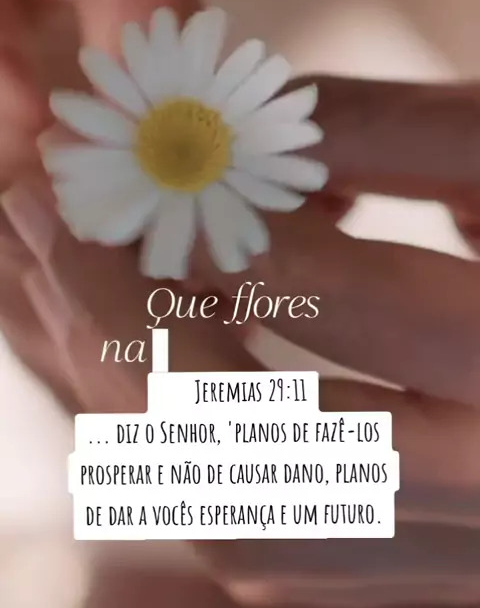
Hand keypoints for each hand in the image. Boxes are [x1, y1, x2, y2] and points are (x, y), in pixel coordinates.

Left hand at [2, 162, 479, 606]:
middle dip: (114, 314)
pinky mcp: (434, 580)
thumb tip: (223, 126)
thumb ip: (383, 129)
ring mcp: (462, 567)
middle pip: (246, 443)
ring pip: (242, 524)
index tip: (117, 151)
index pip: (325, 290)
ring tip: (66, 284)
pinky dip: (188, 467)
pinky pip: (275, 554)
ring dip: (127, 398)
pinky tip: (144, 373)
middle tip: (41, 211)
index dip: (198, 211)